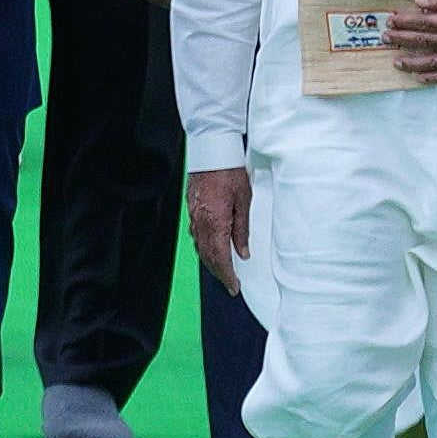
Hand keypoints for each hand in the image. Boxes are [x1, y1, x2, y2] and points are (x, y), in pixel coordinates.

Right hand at [187, 168, 252, 296]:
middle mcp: (201, 222)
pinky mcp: (192, 209)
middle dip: (219, 273)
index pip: (220, 258)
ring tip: (222, 271)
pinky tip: (210, 248)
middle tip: (230, 284)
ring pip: (200, 247)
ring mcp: (194, 216)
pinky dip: (203, 247)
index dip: (227, 276)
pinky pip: (196, 235)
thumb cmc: (229, 171)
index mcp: (216, 222)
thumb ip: (242, 230)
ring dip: (211, 262)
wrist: (212, 151)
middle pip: (208, 256)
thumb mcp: (244, 201)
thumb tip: (243, 252)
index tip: (234, 286)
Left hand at [387, 0, 436, 83]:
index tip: (390, 21)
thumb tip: (420, 2)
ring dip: (412, 63)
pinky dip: (434, 78)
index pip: (423, 24)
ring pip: (433, 63)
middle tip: (385, 39)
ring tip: (396, 62)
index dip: (404, 23)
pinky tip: (422, 77)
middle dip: (402, 41)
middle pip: (424, 43)